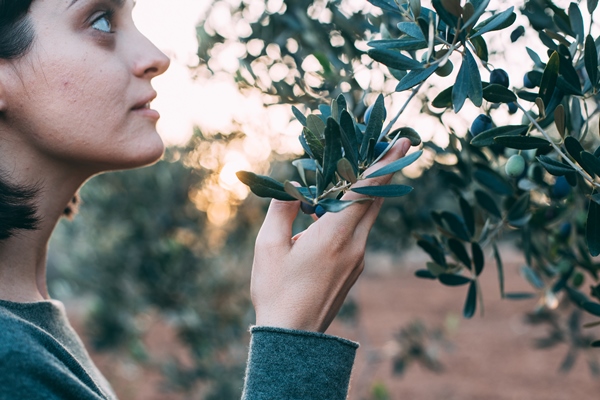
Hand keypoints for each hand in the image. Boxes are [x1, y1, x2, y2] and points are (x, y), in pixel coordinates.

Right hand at [250, 138, 412, 332]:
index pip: (365, 190)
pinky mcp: (354, 269)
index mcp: (335, 235)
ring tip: (363, 170)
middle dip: (384, 171)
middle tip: (391, 145)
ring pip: (370, 216)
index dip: (384, 163)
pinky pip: (361, 231)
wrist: (294, 338)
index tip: (402, 141)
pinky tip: (338, 208)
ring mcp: (358, 258)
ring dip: (371, 191)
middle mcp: (355, 245)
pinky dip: (357, 212)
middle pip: (376, 200)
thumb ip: (282, 210)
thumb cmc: (277, 291)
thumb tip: (293, 187)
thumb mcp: (268, 246)